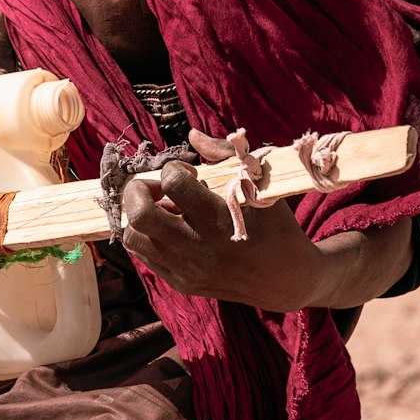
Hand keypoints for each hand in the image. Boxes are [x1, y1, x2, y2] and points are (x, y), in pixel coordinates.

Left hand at [121, 129, 325, 310]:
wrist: (286, 279)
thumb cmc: (274, 225)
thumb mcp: (259, 185)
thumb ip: (225, 155)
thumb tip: (192, 135)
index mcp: (219, 220)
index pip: (173, 183)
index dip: (173, 168)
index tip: (188, 173)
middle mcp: (198, 248)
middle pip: (140, 214)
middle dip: (138, 189)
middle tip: (158, 186)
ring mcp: (186, 270)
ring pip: (133, 238)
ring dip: (140, 215)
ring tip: (163, 208)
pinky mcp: (181, 284)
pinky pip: (143, 256)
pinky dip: (146, 235)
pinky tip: (168, 227)